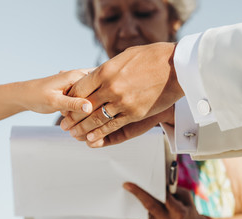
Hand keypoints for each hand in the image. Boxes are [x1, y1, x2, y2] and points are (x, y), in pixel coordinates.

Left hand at [18, 70, 92, 113]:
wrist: (25, 95)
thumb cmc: (36, 96)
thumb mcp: (54, 102)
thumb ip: (72, 104)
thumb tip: (90, 108)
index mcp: (76, 75)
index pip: (99, 86)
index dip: (101, 102)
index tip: (96, 116)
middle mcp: (80, 76)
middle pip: (99, 90)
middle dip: (99, 104)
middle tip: (93, 119)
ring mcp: (79, 82)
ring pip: (94, 94)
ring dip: (94, 106)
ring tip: (87, 118)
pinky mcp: (77, 89)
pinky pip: (88, 96)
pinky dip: (88, 106)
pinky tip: (86, 116)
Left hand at [60, 42, 183, 143]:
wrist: (177, 67)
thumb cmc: (152, 57)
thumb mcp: (124, 56)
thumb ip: (107, 68)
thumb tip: (94, 74)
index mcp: (105, 71)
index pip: (80, 88)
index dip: (70, 98)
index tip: (65, 104)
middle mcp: (111, 87)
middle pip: (84, 106)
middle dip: (72, 117)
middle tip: (63, 125)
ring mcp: (122, 102)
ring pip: (96, 119)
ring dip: (83, 128)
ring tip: (73, 134)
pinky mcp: (134, 114)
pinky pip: (112, 126)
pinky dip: (100, 133)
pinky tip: (91, 139)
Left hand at [124, 182, 208, 218]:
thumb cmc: (186, 207)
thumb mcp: (184, 196)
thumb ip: (172, 188)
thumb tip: (156, 179)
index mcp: (179, 213)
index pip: (165, 198)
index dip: (155, 188)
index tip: (145, 179)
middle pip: (150, 205)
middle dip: (138, 193)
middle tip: (126, 184)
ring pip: (143, 211)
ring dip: (134, 200)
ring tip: (127, 189)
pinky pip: (141, 217)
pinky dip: (136, 208)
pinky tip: (131, 199)